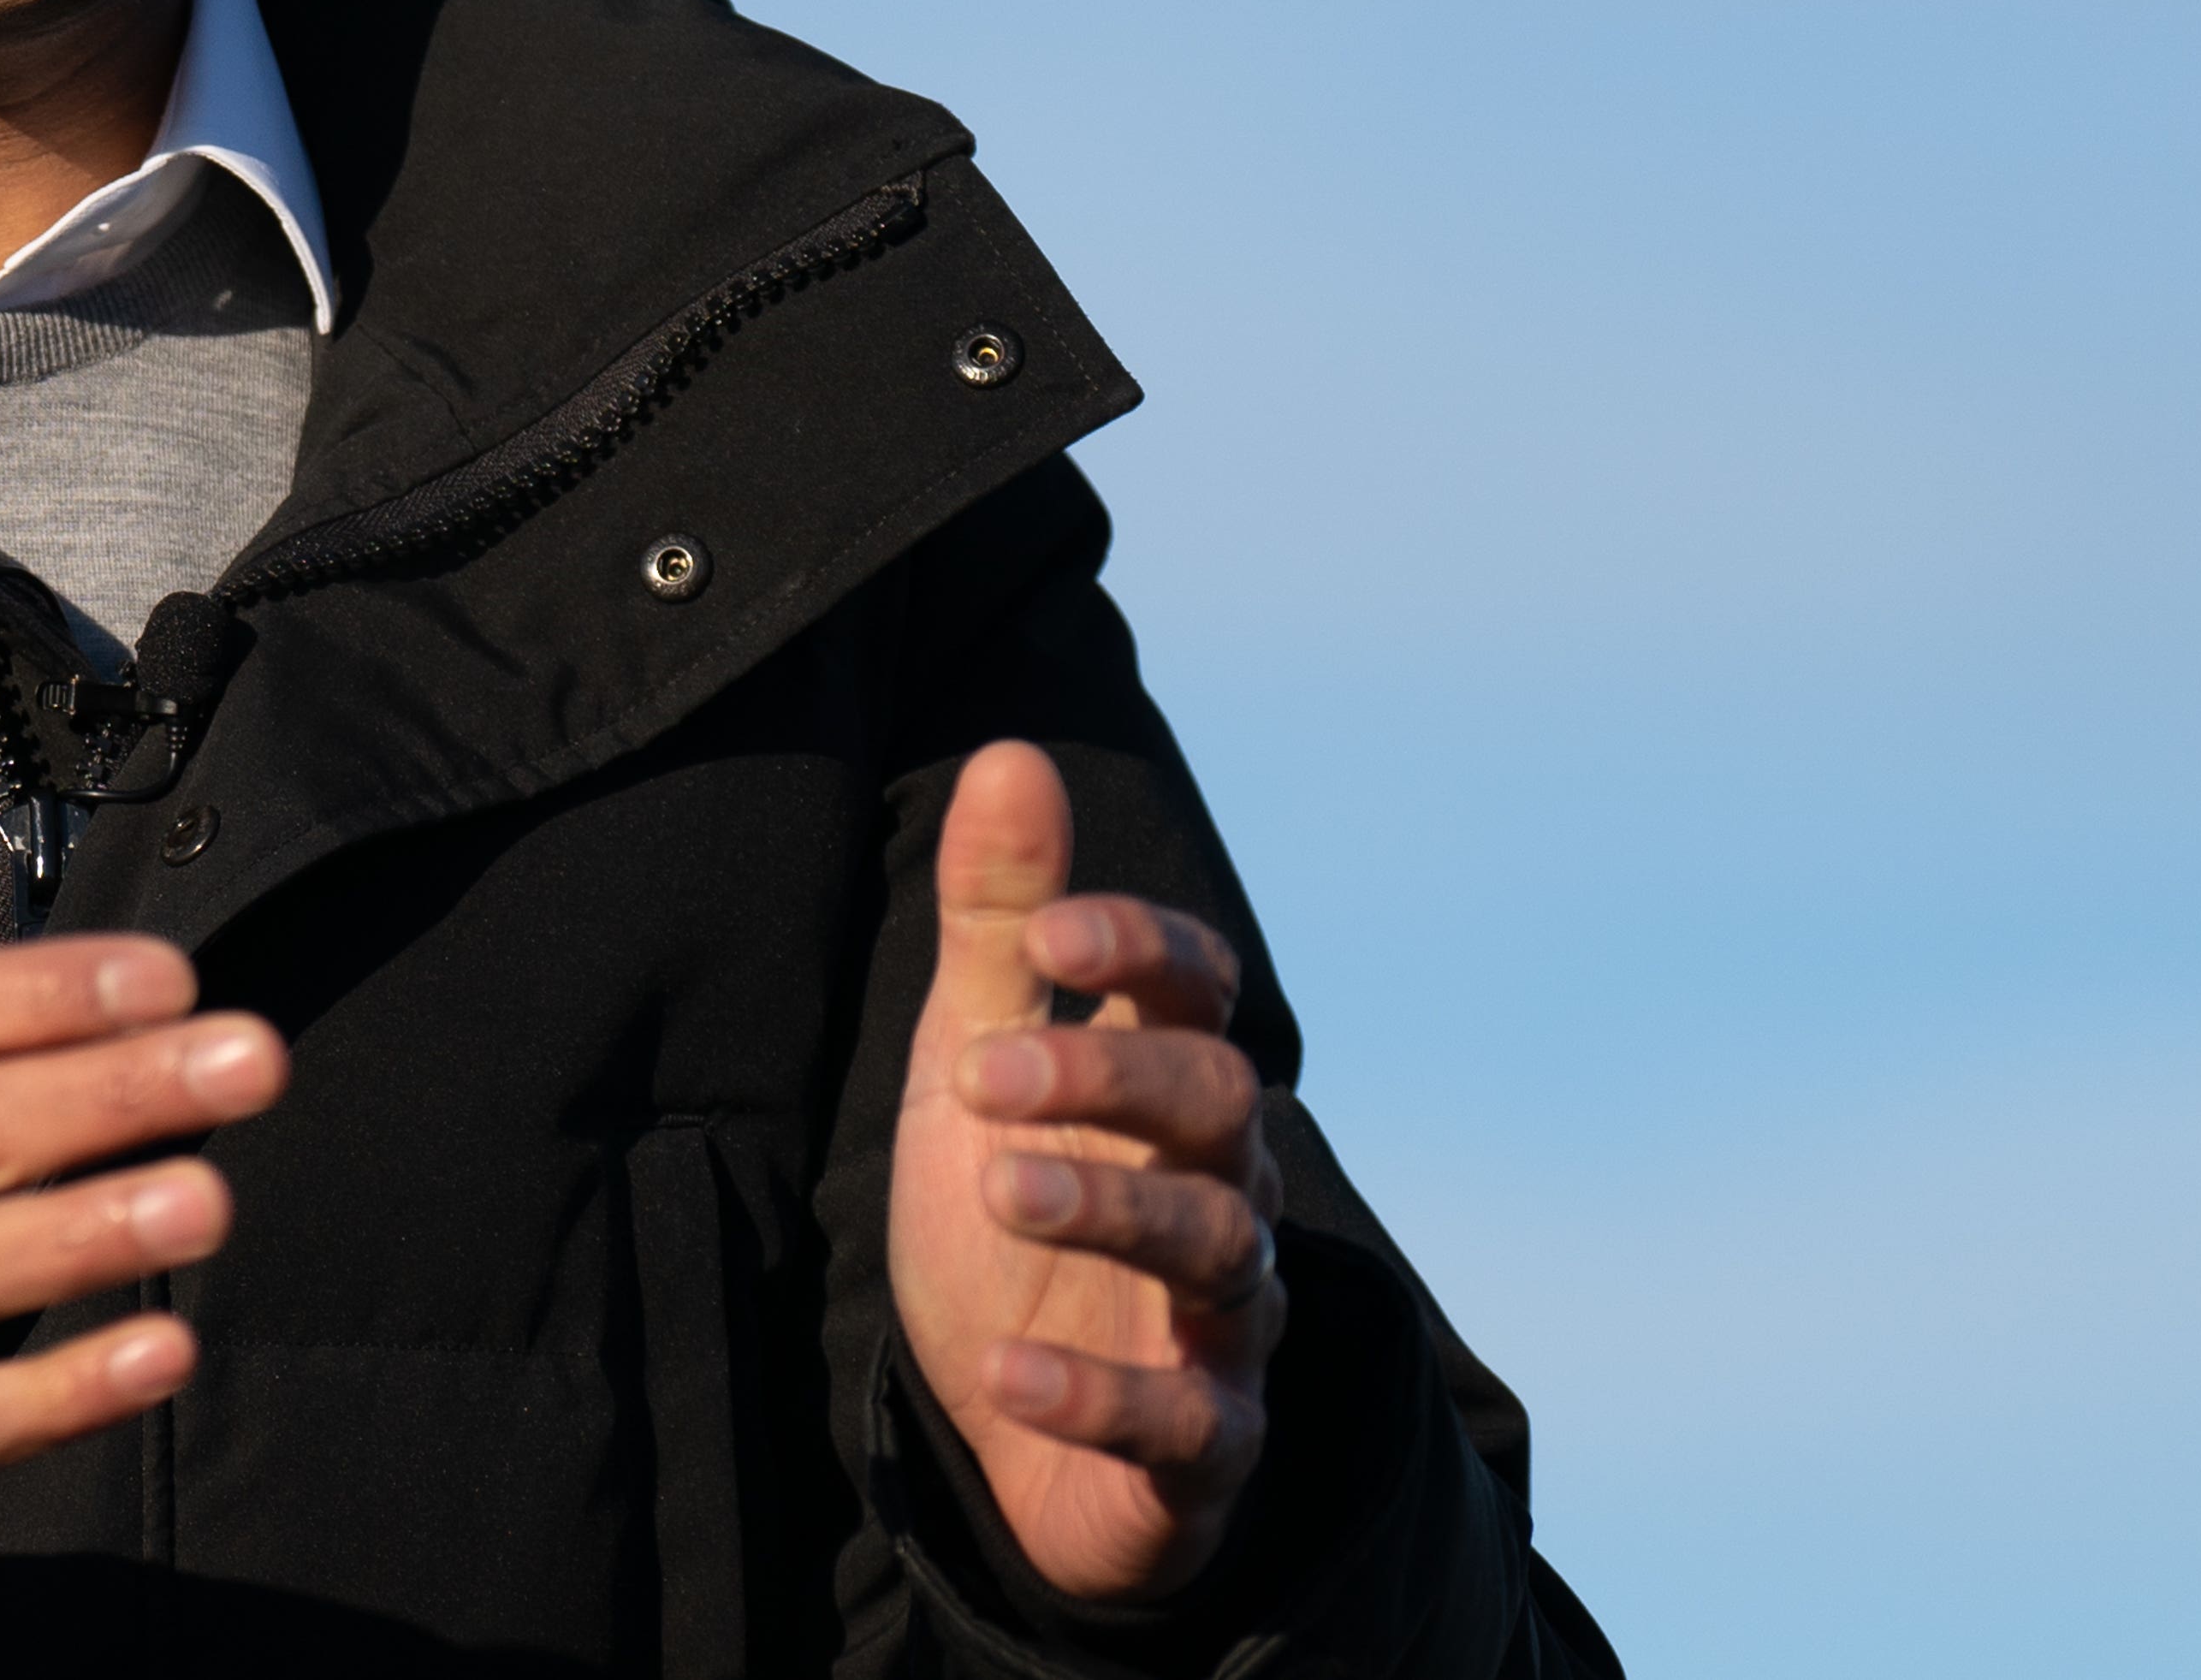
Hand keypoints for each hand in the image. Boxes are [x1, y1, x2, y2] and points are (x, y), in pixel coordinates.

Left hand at [889, 741, 1286, 1602]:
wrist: (998, 1426)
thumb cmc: (1008, 1207)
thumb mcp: (976, 1054)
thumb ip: (999, 922)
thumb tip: (1011, 752)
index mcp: (1166, 1085)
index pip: (1199, 991)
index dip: (1144, 950)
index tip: (1049, 936)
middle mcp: (1221, 1188)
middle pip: (1218, 1104)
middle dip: (1109, 1079)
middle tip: (981, 1079)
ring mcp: (1224, 1322)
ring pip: (1215, 1249)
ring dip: (1109, 1210)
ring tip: (1000, 1190)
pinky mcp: (1206, 1448)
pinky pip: (1185, 1424)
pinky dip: (1099, 1398)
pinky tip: (1005, 1370)